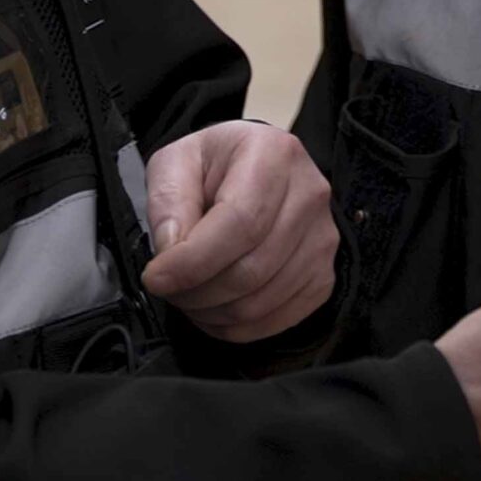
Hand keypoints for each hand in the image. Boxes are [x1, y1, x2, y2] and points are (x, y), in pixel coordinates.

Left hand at [138, 122, 339, 342]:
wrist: (256, 171)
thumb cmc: (216, 166)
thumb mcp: (177, 162)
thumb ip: (168, 201)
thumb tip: (172, 251)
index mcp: (273, 154)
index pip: (240, 223)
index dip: (193, 261)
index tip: (156, 277)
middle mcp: (309, 195)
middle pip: (251, 269)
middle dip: (196, 292)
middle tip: (167, 288)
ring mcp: (323, 239)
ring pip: (261, 301)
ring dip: (212, 312)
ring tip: (188, 295)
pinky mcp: (324, 276)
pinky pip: (277, 320)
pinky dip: (236, 326)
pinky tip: (215, 306)